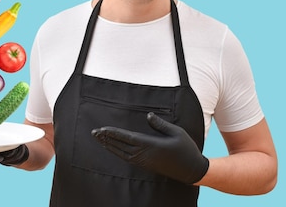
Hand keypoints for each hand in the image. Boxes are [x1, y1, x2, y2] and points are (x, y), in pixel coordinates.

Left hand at [91, 112, 208, 183]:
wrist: (191, 170)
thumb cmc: (186, 149)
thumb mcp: (177, 132)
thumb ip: (160, 124)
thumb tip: (148, 115)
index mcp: (151, 145)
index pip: (128, 138)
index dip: (114, 133)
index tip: (102, 129)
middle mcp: (145, 155)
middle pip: (121, 146)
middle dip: (106, 139)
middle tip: (94, 132)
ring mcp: (145, 162)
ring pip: (122, 154)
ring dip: (110, 146)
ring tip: (99, 139)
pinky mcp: (146, 166)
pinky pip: (128, 159)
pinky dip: (118, 153)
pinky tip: (113, 148)